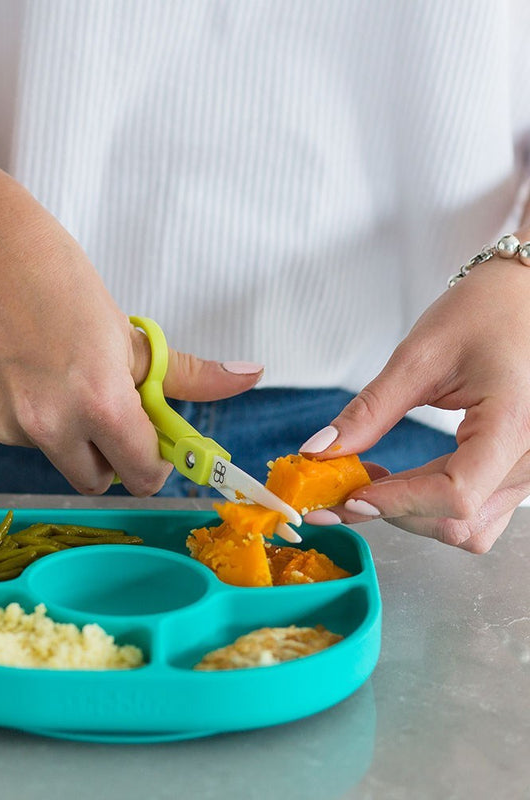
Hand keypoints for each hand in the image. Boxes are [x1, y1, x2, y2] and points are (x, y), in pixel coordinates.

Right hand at [0, 139, 262, 495]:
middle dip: (110, 456)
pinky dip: (30, 419)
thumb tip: (252, 376)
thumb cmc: (59, 279)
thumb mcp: (130, 333)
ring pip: (57, 457)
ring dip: (68, 435)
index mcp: (101, 403)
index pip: (140, 474)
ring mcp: (10, 428)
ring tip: (56, 375)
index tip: (152, 447)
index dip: (153, 464)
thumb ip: (185, 375)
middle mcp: (51, 426)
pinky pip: (21, 439)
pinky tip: (22, 373)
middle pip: (96, 480)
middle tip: (107, 411)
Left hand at [300, 258, 529, 551]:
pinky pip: (479, 513)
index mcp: (513, 423)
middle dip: (392, 511)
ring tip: (372, 482)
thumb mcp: (418, 357)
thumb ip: (368, 411)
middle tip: (341, 487)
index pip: (454, 495)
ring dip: (413, 516)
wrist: (526, 298)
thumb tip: (318, 453)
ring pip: (470, 529)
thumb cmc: (483, 313)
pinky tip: (402, 482)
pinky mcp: (522, 472)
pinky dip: (434, 509)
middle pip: (457, 521)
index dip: (395, 503)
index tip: (347, 494)